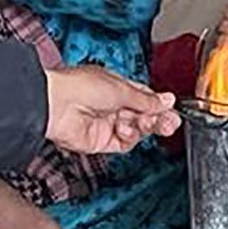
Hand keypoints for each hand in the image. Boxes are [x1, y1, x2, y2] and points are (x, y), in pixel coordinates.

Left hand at [44, 64, 179, 153]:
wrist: (57, 104)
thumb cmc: (79, 86)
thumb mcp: (121, 88)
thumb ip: (146, 99)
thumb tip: (167, 100)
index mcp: (115, 86)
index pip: (144, 97)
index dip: (158, 104)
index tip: (170, 108)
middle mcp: (111, 105)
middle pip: (143, 115)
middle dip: (157, 118)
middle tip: (170, 122)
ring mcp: (106, 123)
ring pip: (136, 130)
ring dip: (144, 127)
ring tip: (147, 123)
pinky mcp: (101, 140)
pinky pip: (124, 143)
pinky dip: (128, 137)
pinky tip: (124, 128)